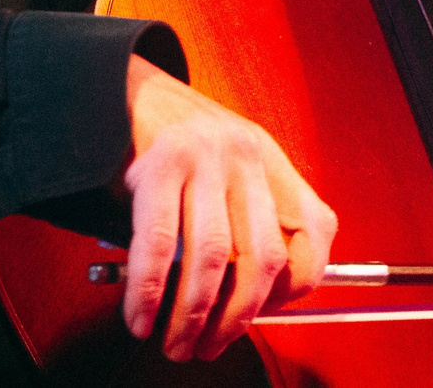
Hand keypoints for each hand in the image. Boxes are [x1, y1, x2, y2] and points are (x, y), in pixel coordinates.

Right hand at [122, 56, 337, 360]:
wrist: (116, 85)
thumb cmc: (168, 139)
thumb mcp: (224, 166)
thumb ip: (242, 218)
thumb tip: (240, 305)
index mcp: (269, 157)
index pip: (315, 229)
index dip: (298, 284)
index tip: (266, 312)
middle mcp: (245, 153)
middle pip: (263, 255)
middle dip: (237, 318)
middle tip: (209, 347)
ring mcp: (202, 156)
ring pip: (213, 257)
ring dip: (193, 315)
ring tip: (176, 343)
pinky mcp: (157, 164)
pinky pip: (160, 245)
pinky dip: (150, 291)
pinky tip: (142, 315)